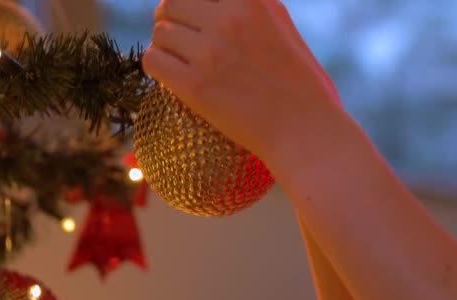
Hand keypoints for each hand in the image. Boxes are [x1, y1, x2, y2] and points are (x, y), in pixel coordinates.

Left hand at [143, 0, 346, 165]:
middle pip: (171, 4)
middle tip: (180, 40)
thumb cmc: (300, 84)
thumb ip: (251, 7)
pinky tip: (170, 77)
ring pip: (159, 33)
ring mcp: (210, 52)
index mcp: (251, 0)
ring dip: (164, 47)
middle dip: (170, 20)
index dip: (191, 5)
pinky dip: (156, 67)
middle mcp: (229, 19)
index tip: (193, 19)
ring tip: (179, 62)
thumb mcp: (282, 27)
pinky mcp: (195, 85)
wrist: (304, 130)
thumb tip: (216, 4)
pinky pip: (152, 61)